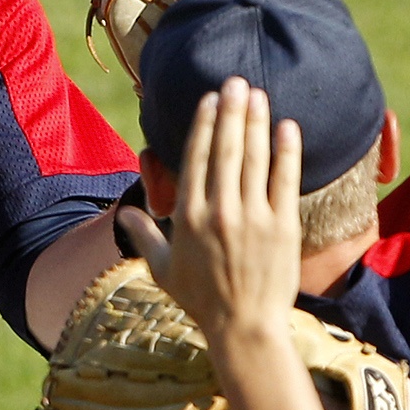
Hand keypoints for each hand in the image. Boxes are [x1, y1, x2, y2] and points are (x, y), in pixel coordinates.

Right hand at [126, 79, 301, 351]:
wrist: (245, 328)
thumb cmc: (202, 301)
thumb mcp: (163, 270)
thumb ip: (144, 235)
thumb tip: (122, 213)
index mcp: (188, 218)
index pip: (196, 159)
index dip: (204, 124)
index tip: (211, 99)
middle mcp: (219, 212)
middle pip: (225, 150)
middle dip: (231, 111)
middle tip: (237, 81)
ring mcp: (252, 218)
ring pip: (254, 159)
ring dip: (256, 122)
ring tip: (259, 94)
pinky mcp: (282, 227)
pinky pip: (285, 180)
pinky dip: (286, 151)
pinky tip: (287, 127)